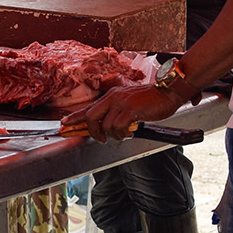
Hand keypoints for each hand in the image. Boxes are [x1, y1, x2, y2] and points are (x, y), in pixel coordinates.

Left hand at [60, 82, 181, 142]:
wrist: (168, 93)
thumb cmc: (151, 100)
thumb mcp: (129, 103)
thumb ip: (117, 112)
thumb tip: (106, 127)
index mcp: (111, 95)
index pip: (89, 107)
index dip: (75, 117)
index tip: (64, 124)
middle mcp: (113, 97)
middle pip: (91, 116)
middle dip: (91, 131)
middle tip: (100, 139)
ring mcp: (121, 102)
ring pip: (105, 125)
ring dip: (113, 135)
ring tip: (123, 135)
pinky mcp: (130, 109)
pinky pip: (118, 127)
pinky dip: (122, 134)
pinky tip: (129, 133)